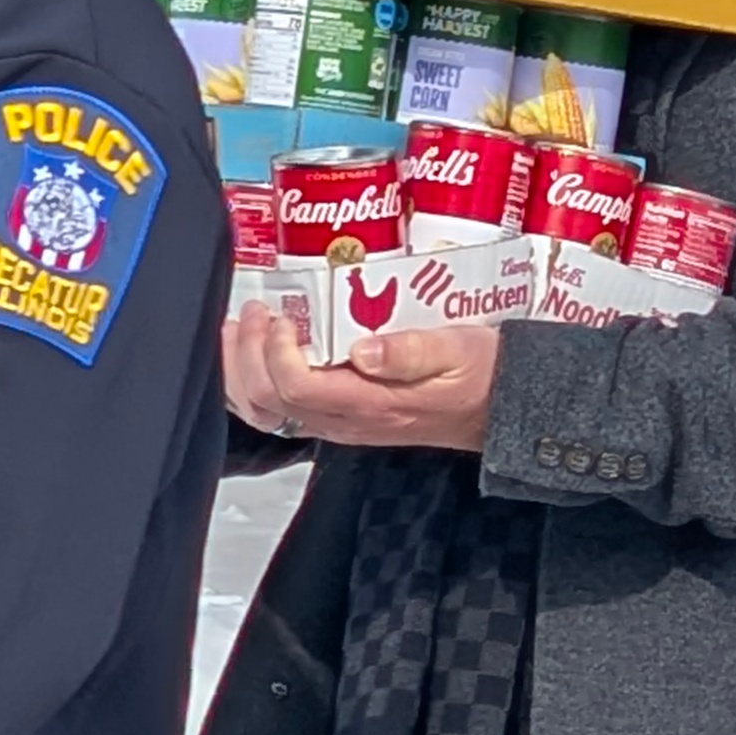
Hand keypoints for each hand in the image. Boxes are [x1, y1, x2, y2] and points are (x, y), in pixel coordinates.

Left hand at [244, 309, 501, 453]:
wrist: (495, 407)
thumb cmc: (478, 373)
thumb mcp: (458, 350)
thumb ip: (411, 350)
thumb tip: (362, 349)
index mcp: (372, 404)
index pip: (299, 388)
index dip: (278, 354)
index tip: (286, 317)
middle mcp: (346, 420)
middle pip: (270, 400)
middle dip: (250, 353)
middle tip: (255, 311)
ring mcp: (338, 422)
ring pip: (265, 410)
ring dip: (242, 368)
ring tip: (239, 327)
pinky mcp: (337, 416)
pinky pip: (278, 409)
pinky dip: (253, 380)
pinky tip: (250, 352)